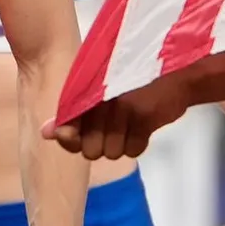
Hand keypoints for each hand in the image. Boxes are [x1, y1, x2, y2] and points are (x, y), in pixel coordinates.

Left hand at [44, 77, 188, 160]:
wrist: (179, 72)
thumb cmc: (136, 82)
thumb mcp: (101, 92)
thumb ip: (71, 113)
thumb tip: (45, 133)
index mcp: (87, 91)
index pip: (66, 129)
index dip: (71, 139)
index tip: (80, 136)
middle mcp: (101, 100)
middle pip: (90, 150)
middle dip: (102, 145)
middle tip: (115, 127)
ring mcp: (123, 109)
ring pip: (112, 153)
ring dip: (122, 145)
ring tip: (130, 125)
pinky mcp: (144, 117)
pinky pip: (133, 151)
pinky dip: (138, 144)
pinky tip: (143, 127)